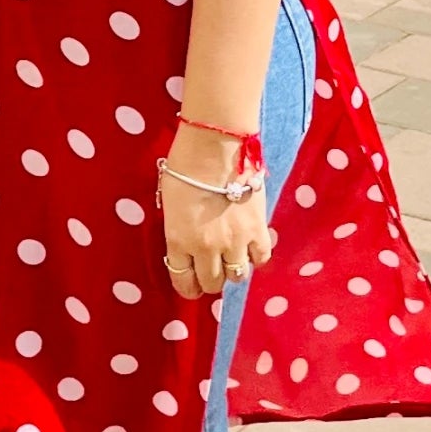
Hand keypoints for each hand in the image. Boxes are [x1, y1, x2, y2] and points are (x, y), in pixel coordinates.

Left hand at [161, 167, 273, 300]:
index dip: (188, 287)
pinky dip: (256, 256)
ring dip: (234, 269)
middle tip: (212, 268)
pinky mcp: (258, 229)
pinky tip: (252, 246)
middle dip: (210, 279)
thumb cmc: (185, 165)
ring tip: (233, 257)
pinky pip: (261, 257)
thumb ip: (178, 229)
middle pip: (212, 283)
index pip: (183, 281)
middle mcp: (206, 248)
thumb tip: (187, 242)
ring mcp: (234, 241)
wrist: (215, 145)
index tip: (192, 284)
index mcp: (178, 241)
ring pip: (238, 276)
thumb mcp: (169, 203)